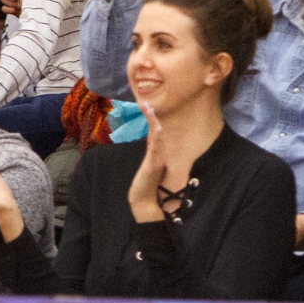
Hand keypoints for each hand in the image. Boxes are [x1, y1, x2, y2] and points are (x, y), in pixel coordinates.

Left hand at [127, 103, 168, 223]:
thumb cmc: (147, 183)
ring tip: (149, 110)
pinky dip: (157, 139)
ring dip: (153, 123)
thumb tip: (151, 140)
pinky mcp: (153, 165)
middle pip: (156, 131)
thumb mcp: (148, 164)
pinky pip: (156, 150)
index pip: (153, 131)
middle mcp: (159, 153)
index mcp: (156, 151)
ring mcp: (157, 158)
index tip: (145, 104)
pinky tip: (157, 129)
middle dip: (151, 116)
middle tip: (145, 102)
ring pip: (156, 138)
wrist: (144, 201)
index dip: (150, 118)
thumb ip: (151, 153)